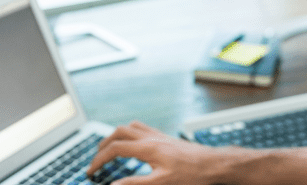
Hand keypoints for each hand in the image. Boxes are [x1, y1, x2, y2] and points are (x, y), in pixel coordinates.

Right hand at [86, 121, 226, 184]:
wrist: (215, 164)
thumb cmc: (193, 174)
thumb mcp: (161, 183)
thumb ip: (135, 184)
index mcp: (148, 148)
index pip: (115, 149)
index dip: (99, 160)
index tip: (91, 171)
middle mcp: (152, 138)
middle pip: (119, 133)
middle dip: (104, 144)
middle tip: (96, 158)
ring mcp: (160, 136)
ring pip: (131, 127)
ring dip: (116, 135)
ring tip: (110, 147)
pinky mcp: (167, 138)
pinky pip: (144, 128)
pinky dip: (131, 133)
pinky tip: (135, 144)